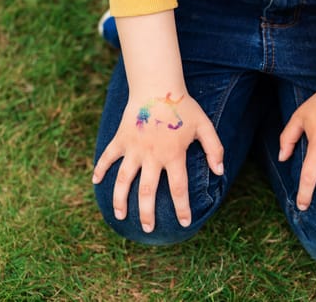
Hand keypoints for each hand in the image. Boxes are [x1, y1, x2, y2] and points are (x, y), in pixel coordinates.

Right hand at [92, 92, 223, 232]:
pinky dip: (100, 169)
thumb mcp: (204, 126)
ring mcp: (133, 148)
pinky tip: (95, 182)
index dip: (182, 208)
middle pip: (147, 192)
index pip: (178, 189)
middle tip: (148, 229)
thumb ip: (215, 149)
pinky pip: (108, 157)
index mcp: (173, 155)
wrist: (158, 86)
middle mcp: (152, 156)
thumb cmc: (184, 107)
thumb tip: (220, 172)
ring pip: (123, 180)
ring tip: (120, 216)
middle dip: (147, 214)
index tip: (183, 223)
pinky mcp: (121, 139)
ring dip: (120, 200)